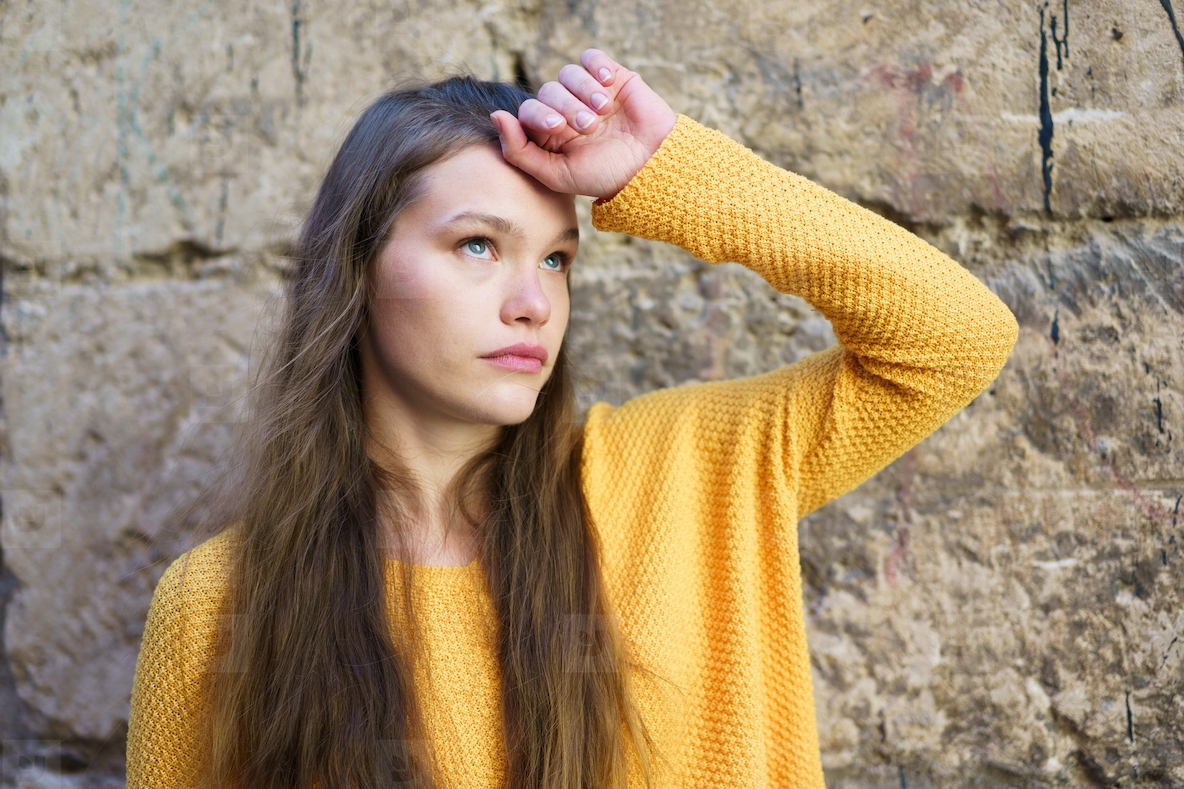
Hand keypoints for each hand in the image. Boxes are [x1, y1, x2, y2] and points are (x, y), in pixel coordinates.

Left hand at [490, 49, 677, 199]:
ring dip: (584, 91)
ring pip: (569, 73)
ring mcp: (589, 92)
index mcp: (550, 134)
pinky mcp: (612, 77)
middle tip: (588, 127)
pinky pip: (591, 58)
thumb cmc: (604, 175)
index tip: (559, 127)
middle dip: (567, 107)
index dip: (539, 114)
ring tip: (603, 111)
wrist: (651, 166)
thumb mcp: (556, 175)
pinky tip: (608, 85)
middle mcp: (567, 110)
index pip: (528, 110)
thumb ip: (520, 152)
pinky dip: (596, 67)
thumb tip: (495, 116)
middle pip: (549, 90)